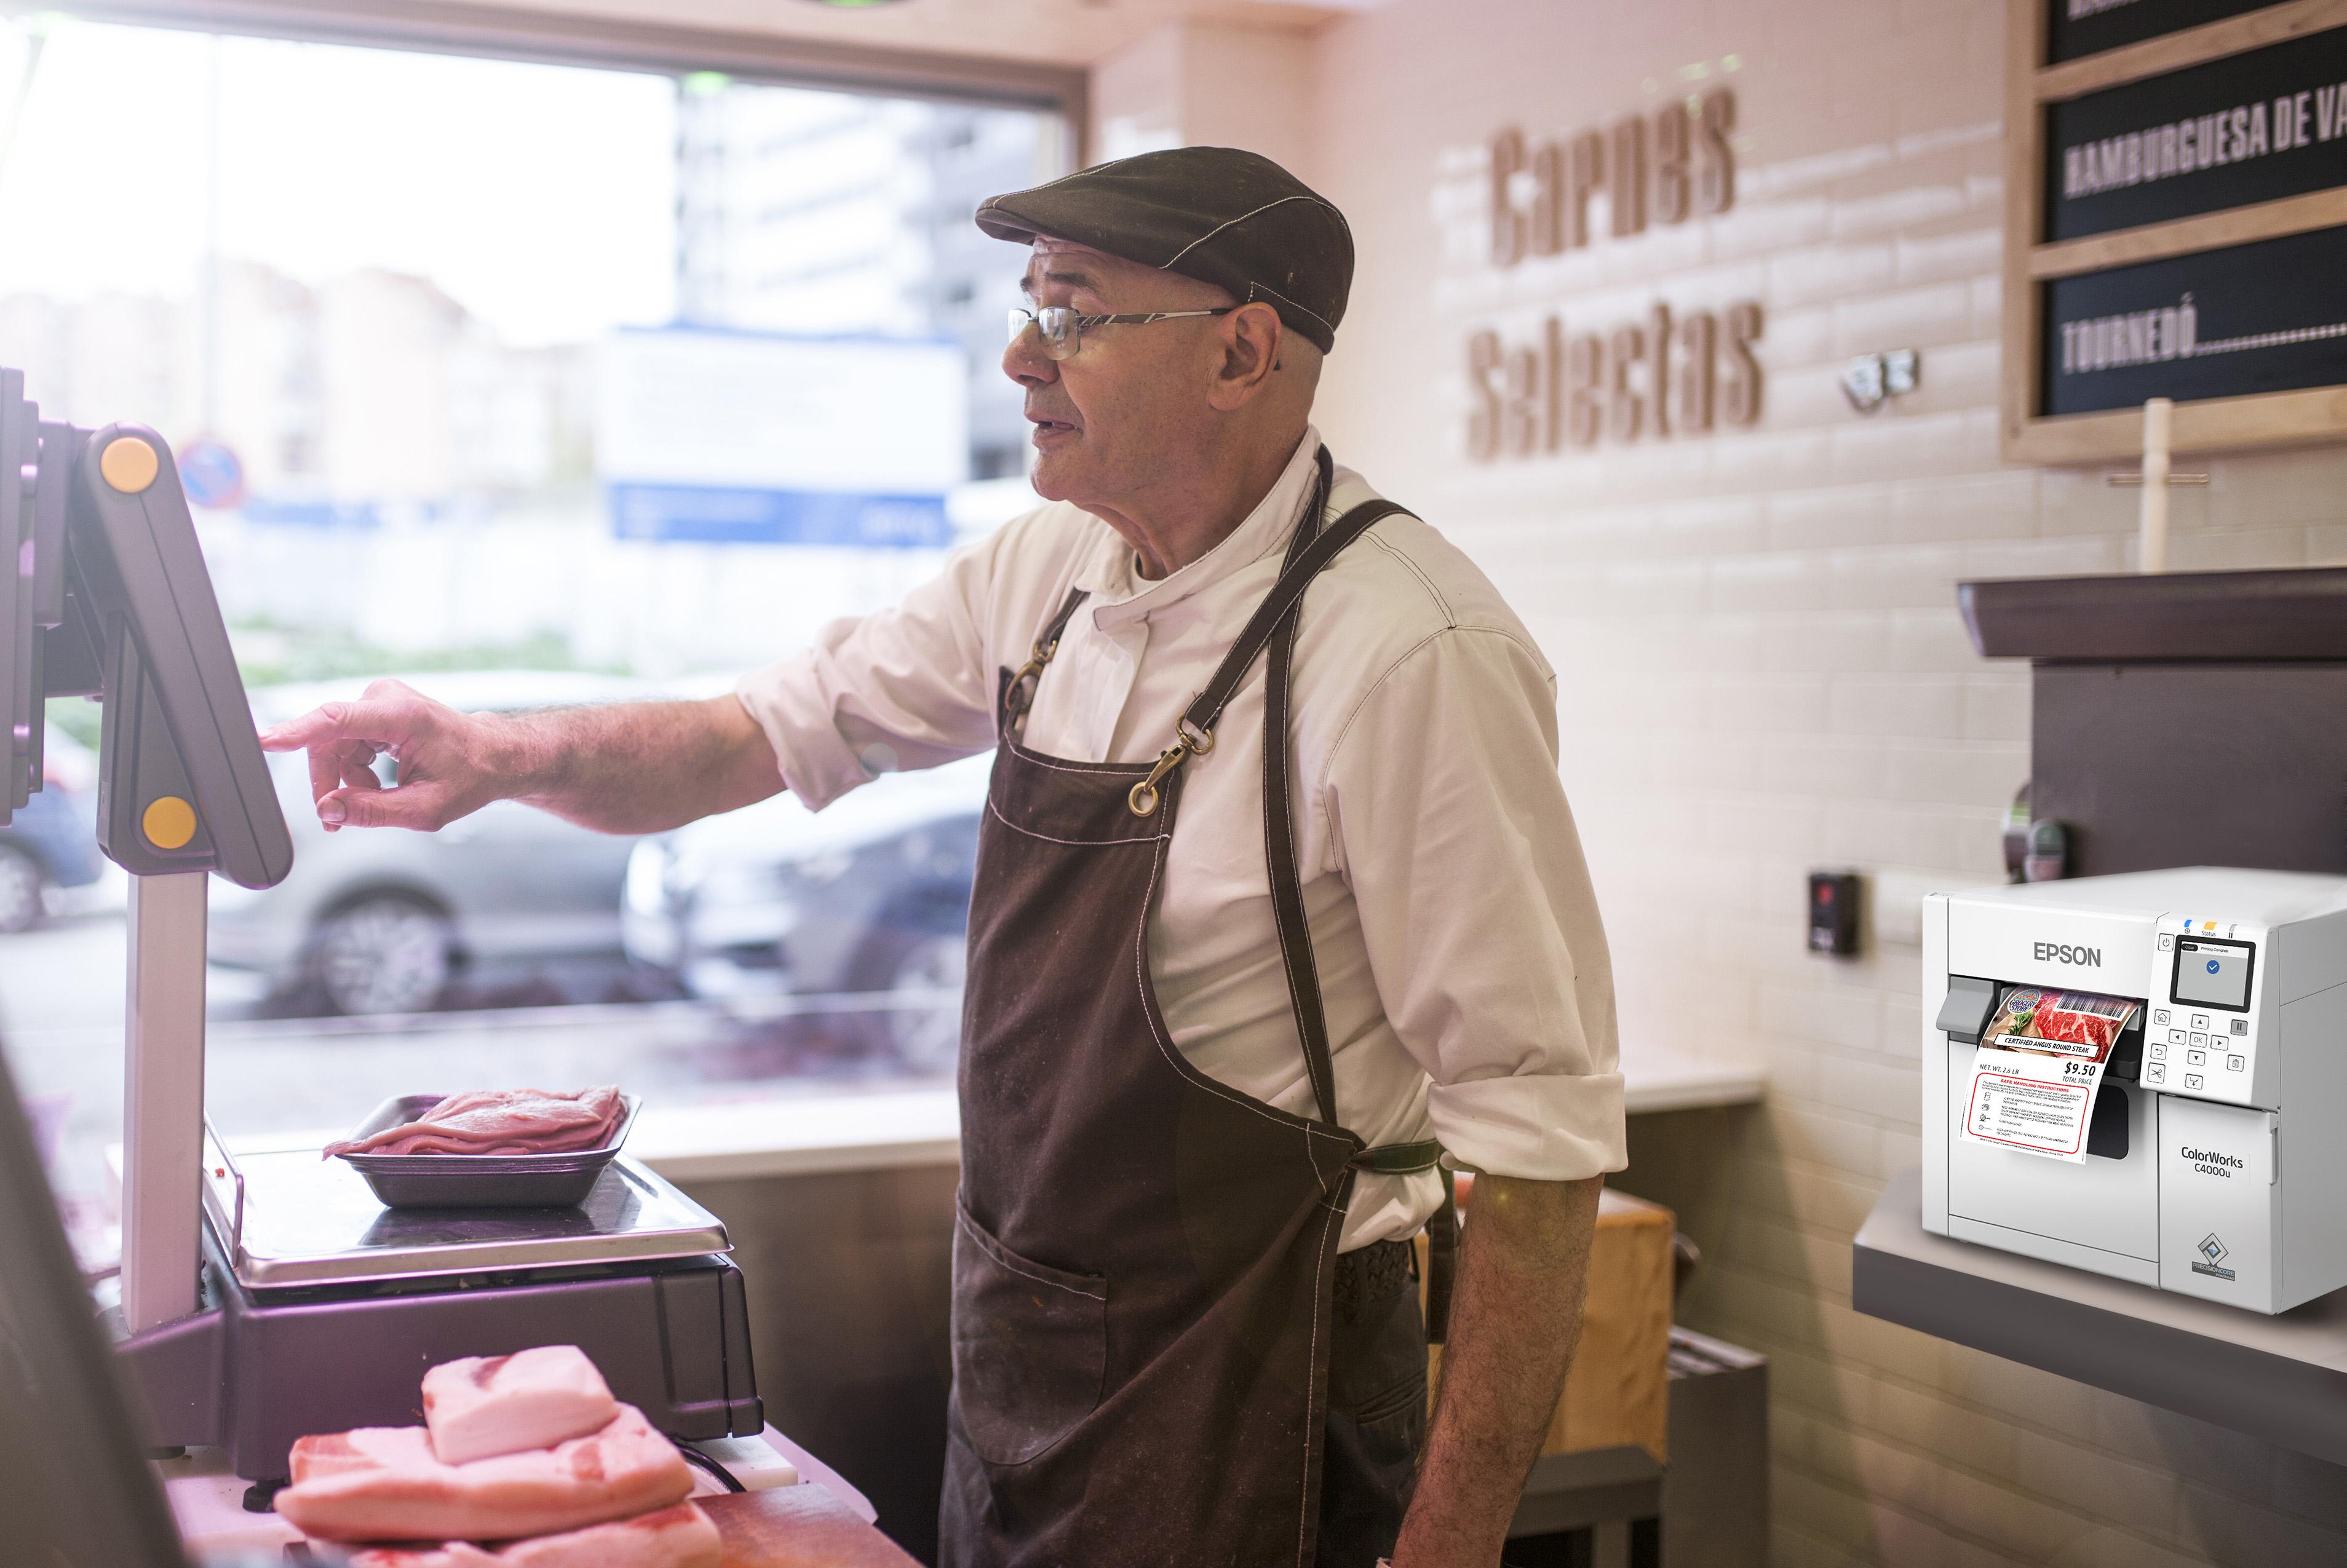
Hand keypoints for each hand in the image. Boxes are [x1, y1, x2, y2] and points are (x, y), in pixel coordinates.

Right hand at [258, 678, 508, 832]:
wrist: (493, 755)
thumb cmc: (470, 776)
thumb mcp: (425, 808)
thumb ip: (373, 811)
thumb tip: (328, 810)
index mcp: (402, 716)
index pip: (336, 719)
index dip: (296, 732)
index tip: (265, 740)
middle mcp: (387, 699)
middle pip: (327, 741)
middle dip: (329, 781)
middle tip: (339, 816)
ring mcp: (380, 700)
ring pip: (333, 745)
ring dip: (345, 779)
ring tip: (376, 797)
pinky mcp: (376, 708)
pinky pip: (344, 742)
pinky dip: (354, 770)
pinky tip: (376, 783)